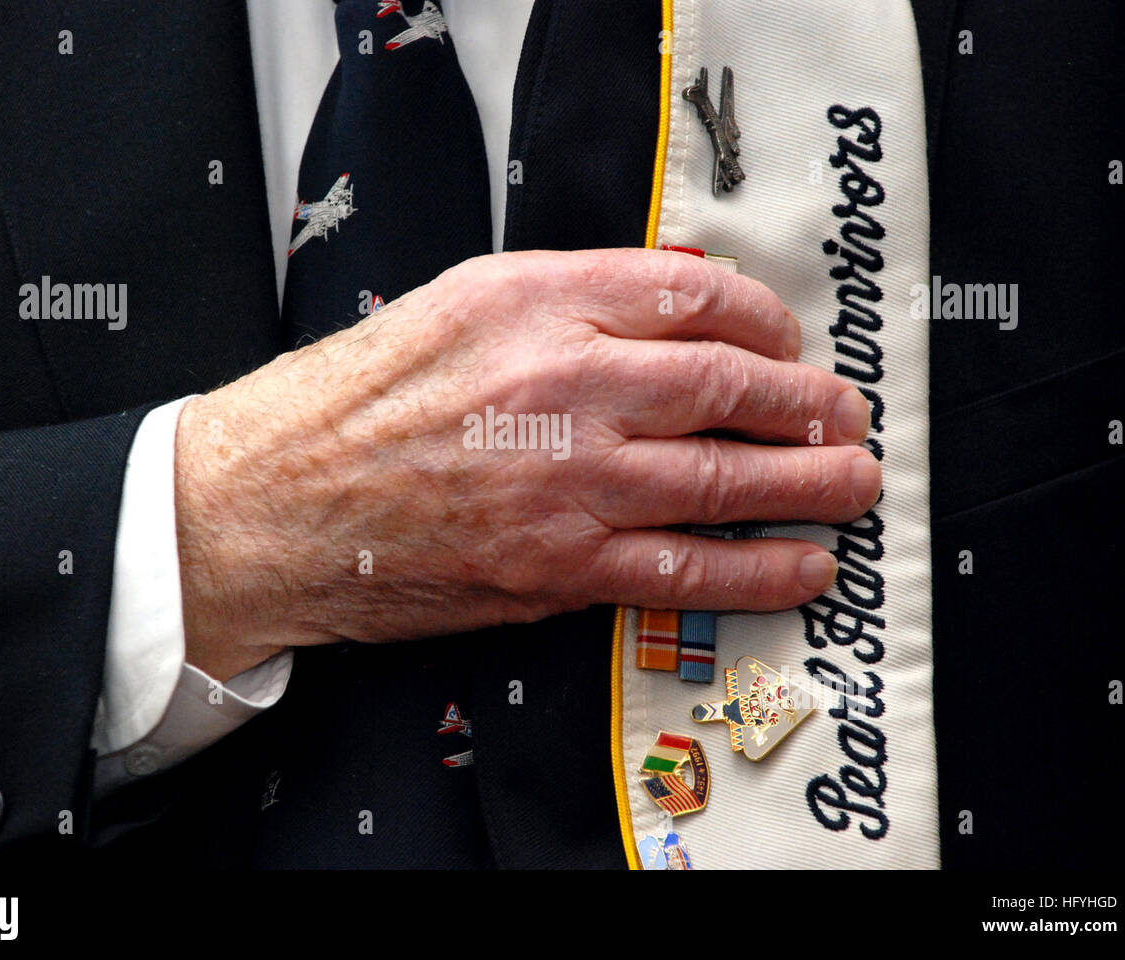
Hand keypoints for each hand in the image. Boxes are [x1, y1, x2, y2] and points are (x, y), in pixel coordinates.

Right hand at [172, 248, 878, 679]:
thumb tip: (668, 309)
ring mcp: (568, 482)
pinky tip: (801, 565)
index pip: (695, 295)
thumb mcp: (455, 306)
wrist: (273, 503)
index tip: (783, 345)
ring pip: (725, 478)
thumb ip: (564, 301)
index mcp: (535, 301)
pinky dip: (759, 569)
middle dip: (807, 403)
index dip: (765, 323)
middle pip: (731, 385)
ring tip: (852, 482)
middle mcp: (563, 384)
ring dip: (808, 484)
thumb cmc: (349, 404)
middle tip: (841, 414)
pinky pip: (684, 569)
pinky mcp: (558, 566)